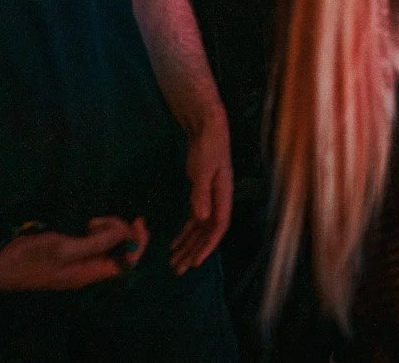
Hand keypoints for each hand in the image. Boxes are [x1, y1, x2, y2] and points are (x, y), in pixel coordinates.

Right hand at [0, 216, 148, 292]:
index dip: (137, 243)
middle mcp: (88, 271)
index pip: (127, 263)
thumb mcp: (64, 248)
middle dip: (121, 233)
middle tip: (103, 220)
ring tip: (92, 222)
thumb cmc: (30, 257)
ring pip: (108, 247)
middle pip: (120, 254)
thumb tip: (125, 234)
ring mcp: (79, 264)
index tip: (137, 221)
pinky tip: (89, 225)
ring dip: (108, 231)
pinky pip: (96, 244)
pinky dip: (98, 232)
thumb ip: (97, 243)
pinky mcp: (71, 255)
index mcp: (89, 274)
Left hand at [171, 117, 231, 274]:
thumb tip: (201, 218)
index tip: (195, 261)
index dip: (208, 245)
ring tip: (174, 262)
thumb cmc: (209, 147)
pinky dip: (185, 233)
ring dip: (188, 245)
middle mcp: (219, 201)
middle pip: (208, 232)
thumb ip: (202, 194)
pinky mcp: (201, 194)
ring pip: (200, 229)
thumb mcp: (204, 169)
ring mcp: (210, 198)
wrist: (207, 128)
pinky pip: (194, 220)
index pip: (218, 226)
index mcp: (224, 196)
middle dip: (195, 251)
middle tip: (179, 269)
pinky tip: (174, 243)